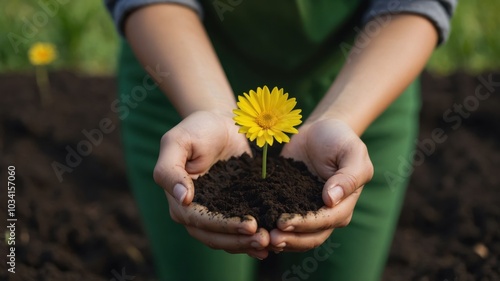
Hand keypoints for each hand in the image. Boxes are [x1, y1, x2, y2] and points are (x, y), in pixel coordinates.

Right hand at [153, 111, 269, 258]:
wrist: (221, 122)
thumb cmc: (197, 129)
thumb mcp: (177, 142)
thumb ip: (170, 170)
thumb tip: (182, 199)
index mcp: (178, 199)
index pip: (199, 220)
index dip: (223, 226)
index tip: (250, 226)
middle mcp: (194, 211)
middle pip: (213, 236)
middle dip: (239, 241)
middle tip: (265, 240)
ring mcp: (214, 212)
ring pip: (226, 239)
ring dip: (247, 244)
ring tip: (271, 243)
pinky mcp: (232, 209)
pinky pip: (239, 231)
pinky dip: (252, 240)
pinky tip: (272, 243)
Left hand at [270, 119, 373, 251]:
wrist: (319, 130)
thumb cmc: (340, 139)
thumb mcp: (352, 152)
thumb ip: (348, 177)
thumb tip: (331, 200)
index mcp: (344, 204)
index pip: (326, 221)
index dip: (305, 225)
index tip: (284, 224)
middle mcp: (327, 214)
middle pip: (311, 236)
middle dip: (291, 239)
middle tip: (270, 238)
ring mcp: (307, 210)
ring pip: (296, 235)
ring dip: (281, 240)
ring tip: (261, 238)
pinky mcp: (289, 203)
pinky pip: (281, 220)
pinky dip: (270, 226)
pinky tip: (256, 226)